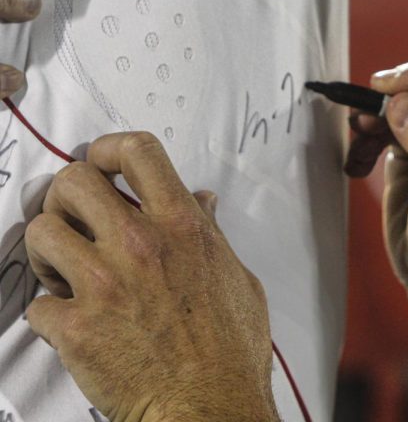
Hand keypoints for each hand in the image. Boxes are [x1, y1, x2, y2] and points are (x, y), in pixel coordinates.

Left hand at [24, 133, 278, 421]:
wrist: (208, 406)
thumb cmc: (228, 350)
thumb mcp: (236, 276)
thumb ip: (211, 234)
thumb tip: (202, 206)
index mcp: (183, 226)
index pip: (137, 151)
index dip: (107, 148)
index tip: (101, 160)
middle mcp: (140, 244)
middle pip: (73, 181)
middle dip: (66, 198)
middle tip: (74, 220)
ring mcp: (104, 284)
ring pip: (40, 232)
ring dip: (47, 251)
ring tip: (65, 271)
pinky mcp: (75, 327)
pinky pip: (34, 302)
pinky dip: (48, 312)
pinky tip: (71, 321)